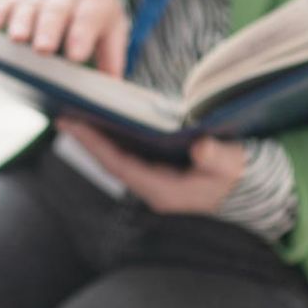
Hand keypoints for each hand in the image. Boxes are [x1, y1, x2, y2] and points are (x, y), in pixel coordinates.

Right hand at [0, 0, 128, 76]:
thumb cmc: (97, 18)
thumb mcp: (113, 33)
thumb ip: (111, 61)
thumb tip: (111, 99)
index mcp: (94, 4)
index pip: (89, 18)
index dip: (81, 36)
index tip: (75, 57)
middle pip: (57, 10)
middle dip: (49, 30)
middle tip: (43, 50)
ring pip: (30, 6)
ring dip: (22, 22)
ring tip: (16, 40)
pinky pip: (6, 2)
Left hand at [57, 120, 243, 215]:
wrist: (245, 193)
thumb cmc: (237, 180)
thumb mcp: (231, 167)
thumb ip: (217, 158)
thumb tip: (201, 145)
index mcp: (162, 191)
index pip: (119, 165)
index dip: (94, 144)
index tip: (72, 124)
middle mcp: (150, 189)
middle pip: (110, 162)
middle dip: (87, 139)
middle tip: (62, 115)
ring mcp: (152, 182)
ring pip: (115, 159)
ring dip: (96, 139)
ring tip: (75, 113)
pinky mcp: (156, 173)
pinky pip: (126, 156)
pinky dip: (111, 139)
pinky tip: (101, 122)